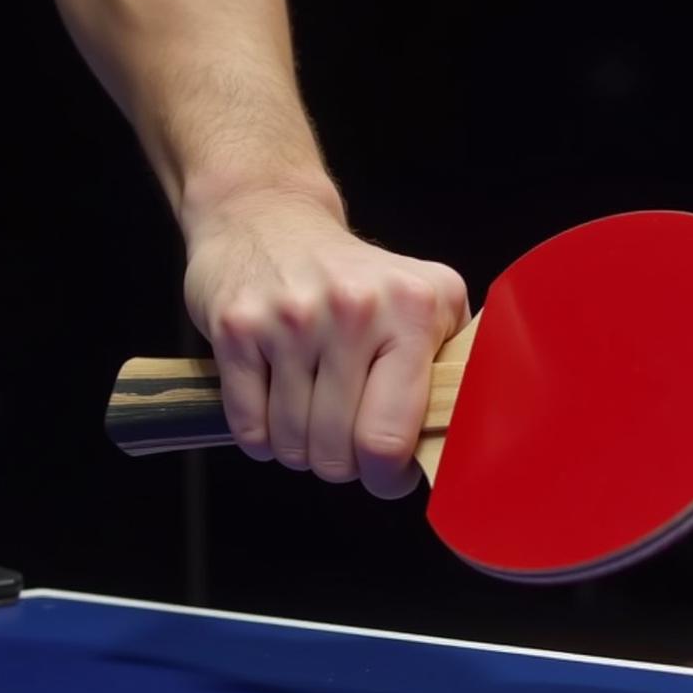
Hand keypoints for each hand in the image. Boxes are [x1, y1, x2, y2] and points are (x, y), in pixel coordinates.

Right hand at [183, 190, 469, 497]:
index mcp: (413, 310)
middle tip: (344, 439)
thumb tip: (456, 443)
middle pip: (339, 452)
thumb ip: (448, 366)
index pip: (392, 437)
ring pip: (292, 445)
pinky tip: (275, 405)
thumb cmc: (353, 276)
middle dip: (342, 464)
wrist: (268, 217)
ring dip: (300, 449)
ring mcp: (290, 318)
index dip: (388, 476)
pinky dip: (261, 436)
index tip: (387, 471)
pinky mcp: (237, 328)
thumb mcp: (424, 300)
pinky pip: (249, 428)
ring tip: (311, 414)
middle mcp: (354, 310)